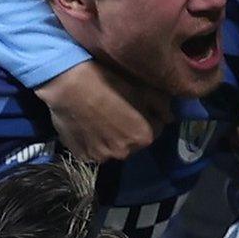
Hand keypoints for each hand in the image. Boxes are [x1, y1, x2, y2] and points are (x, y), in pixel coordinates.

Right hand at [36, 62, 173, 160]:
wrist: (68, 83)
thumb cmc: (108, 80)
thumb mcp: (143, 86)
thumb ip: (162, 105)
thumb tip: (170, 117)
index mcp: (144, 137)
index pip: (155, 129)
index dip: (147, 116)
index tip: (136, 104)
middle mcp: (125, 152)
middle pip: (133, 141)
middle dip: (129, 129)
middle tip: (116, 110)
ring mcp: (101, 157)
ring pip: (112, 147)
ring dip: (110, 137)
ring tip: (99, 117)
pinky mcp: (81, 156)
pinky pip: (91, 150)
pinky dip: (92, 141)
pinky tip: (86, 125)